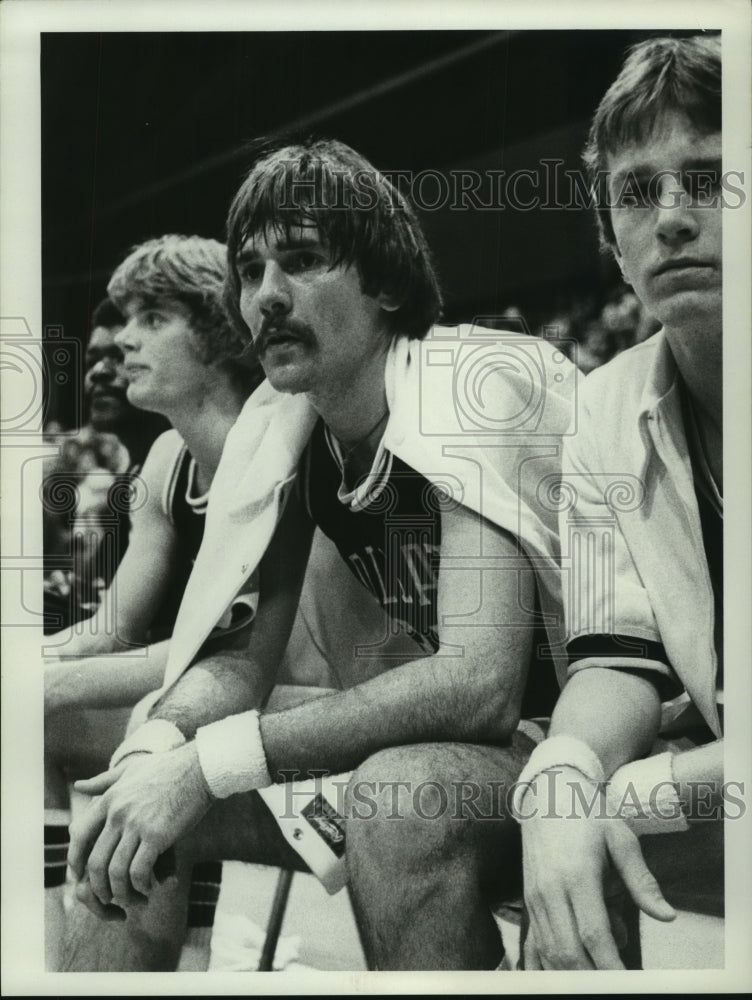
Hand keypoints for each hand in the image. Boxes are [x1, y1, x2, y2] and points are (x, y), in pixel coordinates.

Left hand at [68, 742, 212, 910]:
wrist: (201, 767)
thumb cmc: (169, 767)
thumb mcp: (131, 769)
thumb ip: (103, 781)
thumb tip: (78, 786)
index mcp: (110, 799)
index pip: (79, 836)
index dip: (77, 861)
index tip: (83, 876)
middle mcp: (118, 813)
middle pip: (96, 862)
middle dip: (99, 887)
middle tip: (108, 898)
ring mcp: (136, 825)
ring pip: (116, 872)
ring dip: (121, 892)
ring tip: (131, 898)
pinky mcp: (157, 835)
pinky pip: (139, 871)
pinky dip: (140, 886)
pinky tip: (148, 888)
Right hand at [520, 767, 674, 969]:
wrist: (546, 793)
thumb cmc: (587, 814)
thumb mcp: (620, 837)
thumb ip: (641, 879)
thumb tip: (666, 915)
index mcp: (577, 874)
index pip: (594, 933)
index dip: (611, 964)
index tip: (627, 982)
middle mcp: (550, 889)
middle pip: (568, 951)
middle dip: (592, 977)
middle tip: (615, 985)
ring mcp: (535, 897)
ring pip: (549, 952)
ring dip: (572, 974)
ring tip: (598, 977)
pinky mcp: (527, 900)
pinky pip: (533, 944)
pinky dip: (547, 967)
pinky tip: (563, 977)